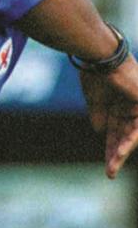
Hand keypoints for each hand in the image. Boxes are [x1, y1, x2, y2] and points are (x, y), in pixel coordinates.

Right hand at [88, 55, 137, 177]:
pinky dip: (128, 140)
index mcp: (117, 105)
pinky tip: (120, 153)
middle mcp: (130, 107)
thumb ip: (98, 116)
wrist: (98, 55)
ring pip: (131, 135)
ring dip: (121, 152)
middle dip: (116, 155)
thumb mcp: (94, 99)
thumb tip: (101, 133)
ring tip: (112, 167)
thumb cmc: (94, 72)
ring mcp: (137, 106)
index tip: (109, 167)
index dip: (111, 149)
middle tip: (110, 173)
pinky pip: (136, 128)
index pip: (116, 133)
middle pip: (124, 137)